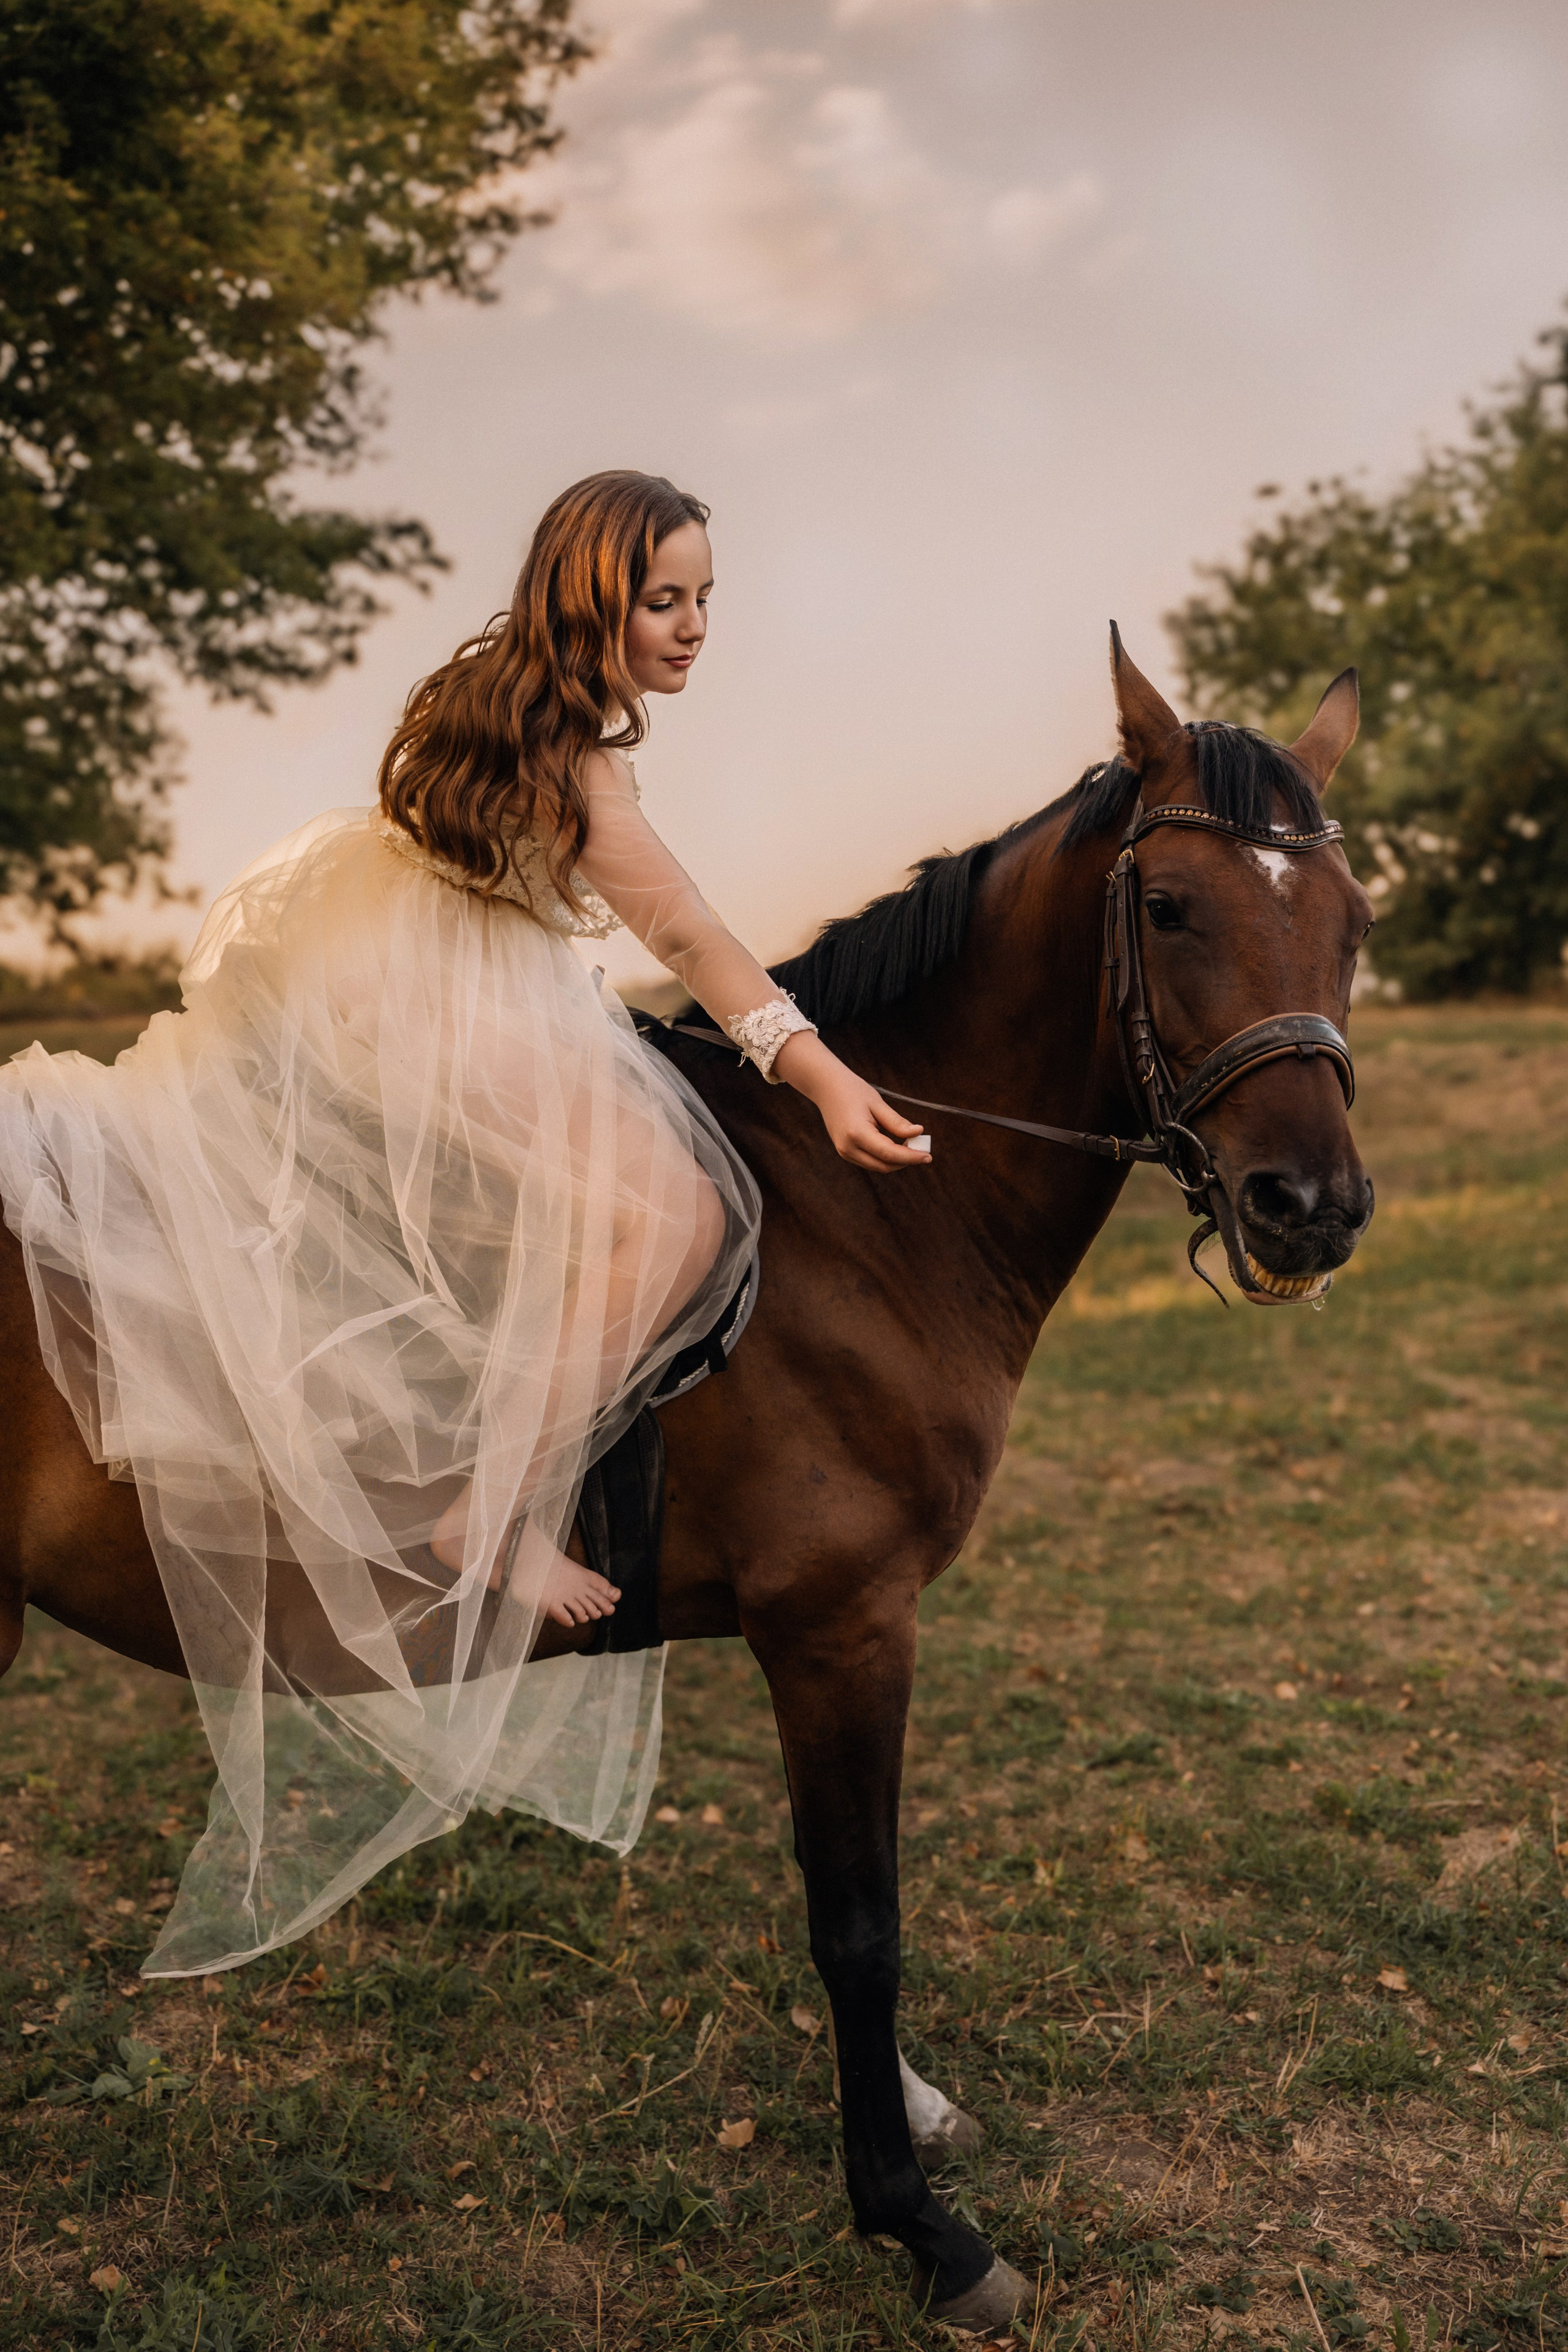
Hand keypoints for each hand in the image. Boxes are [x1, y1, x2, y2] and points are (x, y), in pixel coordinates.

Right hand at [772, 1033, 931, 1172]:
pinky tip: (897, 1146)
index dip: (910, 1157)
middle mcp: (848, 1147)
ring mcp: (844, 1152)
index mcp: (857, 1133)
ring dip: (896, 1161)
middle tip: (924, 1151)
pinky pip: (870, 1161)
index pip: (889, 1153)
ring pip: (877, 1166)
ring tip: (912, 1147)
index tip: (927, 1156)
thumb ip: (897, 1122)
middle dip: (906, 1161)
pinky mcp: (845, 1152)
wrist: (826, 1088)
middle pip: (884, 1165)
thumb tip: (918, 1133)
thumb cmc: (853, 1091)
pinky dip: (885, 1158)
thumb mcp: (878, 1104)